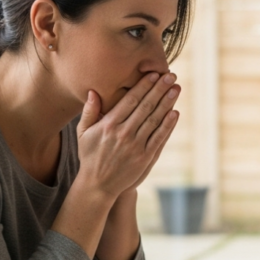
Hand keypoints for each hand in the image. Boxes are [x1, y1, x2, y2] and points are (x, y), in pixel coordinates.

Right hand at [75, 72, 180, 199]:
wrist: (98, 185)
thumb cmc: (90, 155)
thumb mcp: (83, 133)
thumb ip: (89, 112)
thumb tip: (93, 91)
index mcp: (109, 124)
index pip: (130, 100)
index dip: (144, 86)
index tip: (154, 74)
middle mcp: (123, 133)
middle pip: (145, 106)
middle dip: (159, 89)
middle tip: (171, 75)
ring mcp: (135, 146)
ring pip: (154, 120)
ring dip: (167, 103)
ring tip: (176, 89)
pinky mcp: (145, 157)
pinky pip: (159, 138)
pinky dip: (168, 125)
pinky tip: (175, 112)